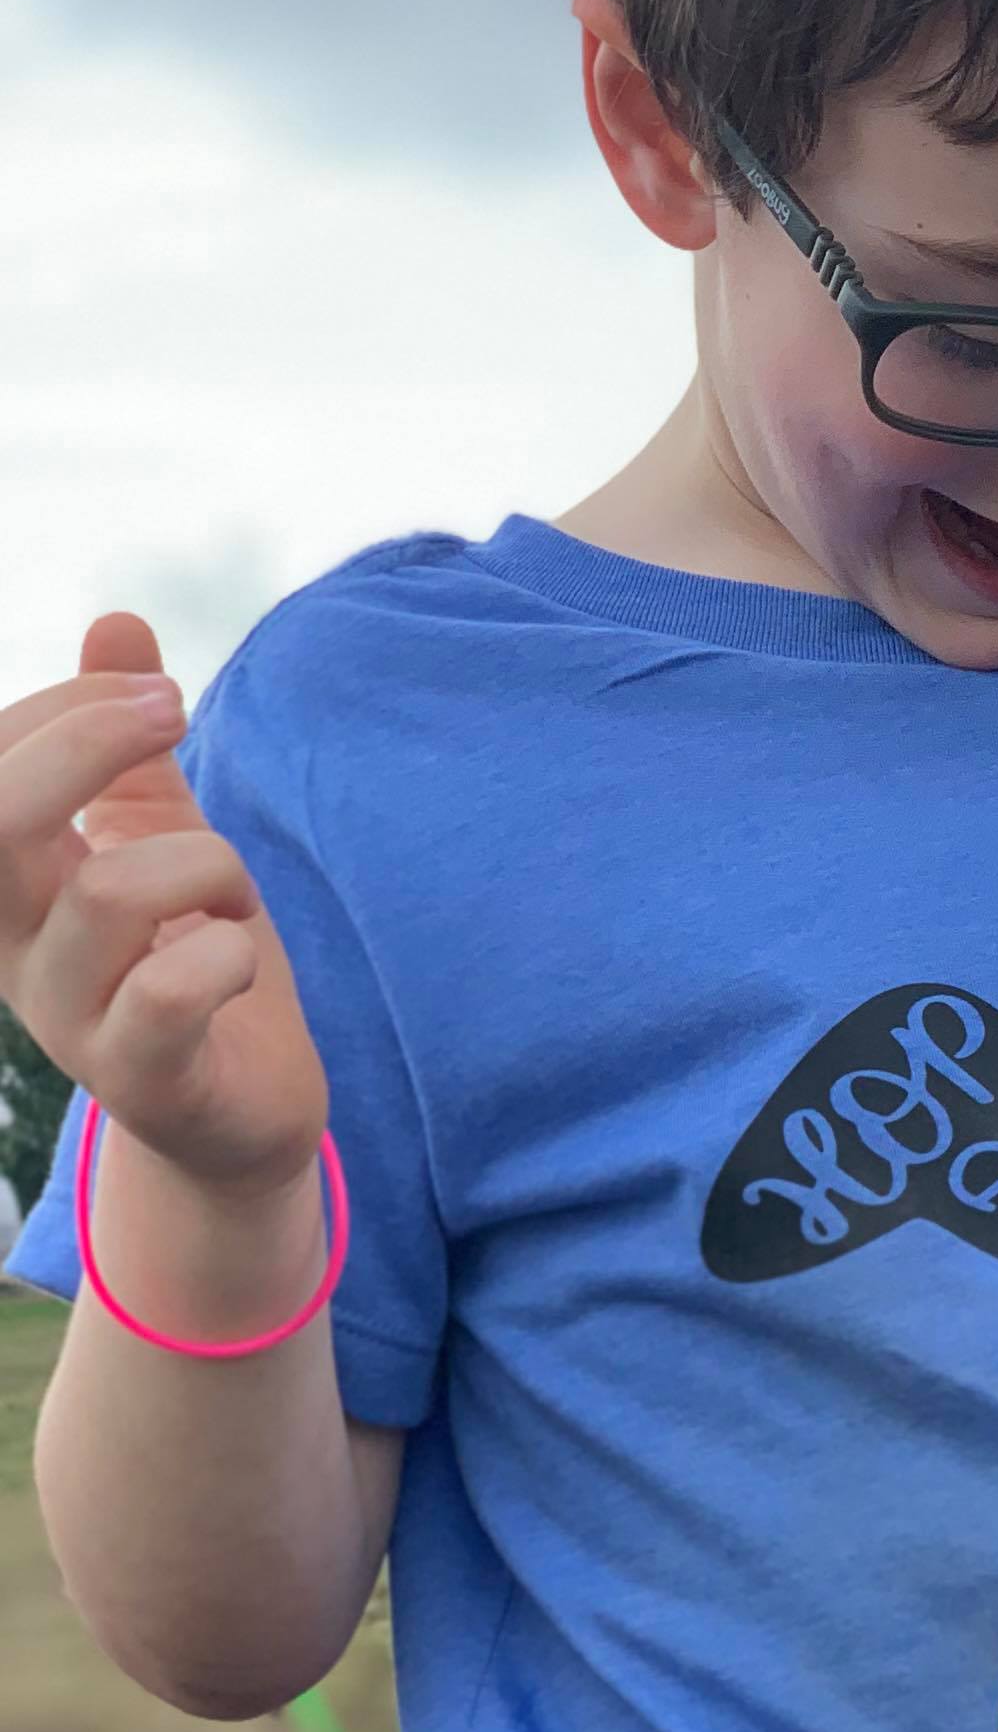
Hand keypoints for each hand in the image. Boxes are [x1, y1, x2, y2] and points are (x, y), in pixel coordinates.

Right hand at [0, 614, 327, 1198]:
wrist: (240, 1110)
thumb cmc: (190, 959)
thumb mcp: (159, 834)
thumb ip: (132, 745)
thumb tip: (117, 621)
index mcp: (5, 882)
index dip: (61, 705)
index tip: (156, 694)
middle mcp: (13, 947)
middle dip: (88, 742)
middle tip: (178, 718)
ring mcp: (68, 1020)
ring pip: (112, 890)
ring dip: (206, 864)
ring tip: (227, 895)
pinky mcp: (142, 1077)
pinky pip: (170, 989)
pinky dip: (225, 948)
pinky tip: (236, 954)